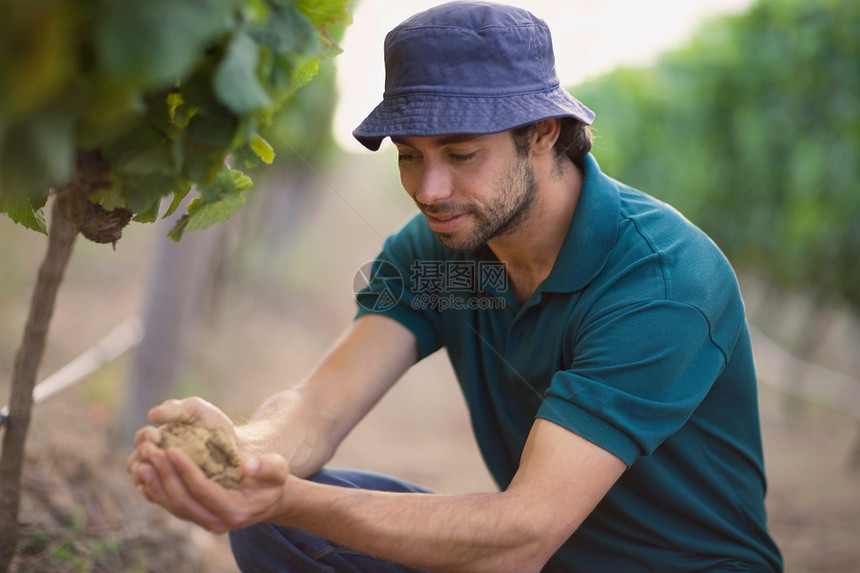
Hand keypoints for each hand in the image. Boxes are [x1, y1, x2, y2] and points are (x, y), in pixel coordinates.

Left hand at [127, 397, 289, 532]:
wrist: (269, 500)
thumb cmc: (273, 481)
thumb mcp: (278, 469)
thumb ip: (266, 466)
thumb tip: (247, 462)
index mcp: (235, 510)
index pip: (204, 491)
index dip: (187, 471)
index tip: (173, 449)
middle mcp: (217, 522)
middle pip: (184, 502)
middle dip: (166, 476)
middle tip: (152, 452)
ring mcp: (206, 522)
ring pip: (174, 508)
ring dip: (156, 485)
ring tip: (143, 463)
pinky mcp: (197, 517)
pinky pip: (172, 508)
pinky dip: (157, 493)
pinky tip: (147, 475)